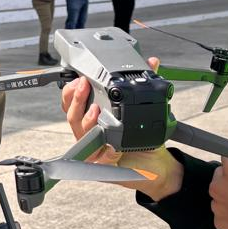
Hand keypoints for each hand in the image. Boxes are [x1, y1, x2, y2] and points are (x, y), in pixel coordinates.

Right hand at [59, 56, 182, 200]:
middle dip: (76, 99)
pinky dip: (106, 150)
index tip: (79, 79)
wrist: (156, 166)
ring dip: (87, 120)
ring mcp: (94, 150)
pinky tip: (112, 145)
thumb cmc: (144, 138)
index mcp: (93, 118)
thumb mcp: (143, 108)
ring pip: (82, 134)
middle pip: (72, 116)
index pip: (72, 104)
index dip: (71, 91)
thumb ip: (143, 85)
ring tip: (95, 110)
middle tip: (84, 85)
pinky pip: (100, 157)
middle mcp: (90, 133)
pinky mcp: (104, 165)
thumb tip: (151, 62)